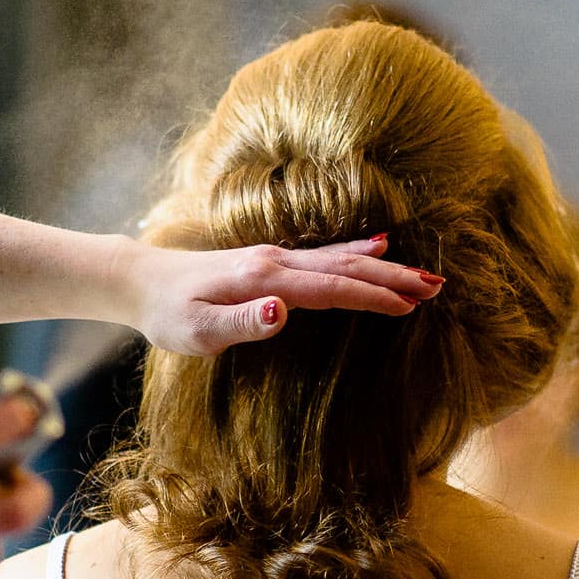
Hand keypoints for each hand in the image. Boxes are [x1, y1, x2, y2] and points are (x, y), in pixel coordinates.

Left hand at [119, 234, 443, 355]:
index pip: (331, 288)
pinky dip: (357, 251)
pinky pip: (325, 255)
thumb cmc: (168, 313)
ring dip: (384, 266)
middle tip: (438, 288)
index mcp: (265, 280)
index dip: (372, 297)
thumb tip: (284, 312)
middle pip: (346, 268)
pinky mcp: (270, 261)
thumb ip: (242, 324)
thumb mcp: (197, 332)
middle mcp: (276, 262)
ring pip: (341, 259)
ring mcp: (275, 258)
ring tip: (423, 274)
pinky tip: (375, 247)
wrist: (141, 279)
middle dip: (394, 278)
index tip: (411, 306)